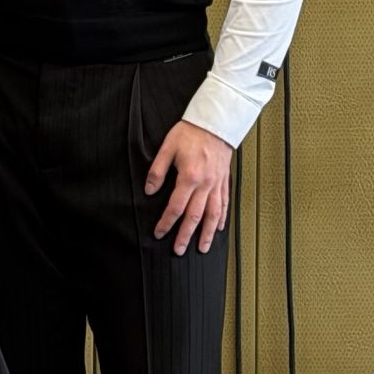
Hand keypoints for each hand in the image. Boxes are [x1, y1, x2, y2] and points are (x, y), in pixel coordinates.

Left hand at [146, 119, 232, 254]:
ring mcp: (217, 184)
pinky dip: (221, 218)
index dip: (166, 222)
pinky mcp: (224, 182)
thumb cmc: (190, 133)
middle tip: (178, 251)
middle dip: (185, 236)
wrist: (216, 122)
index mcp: (189, 177)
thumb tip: (149, 191)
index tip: (159, 233)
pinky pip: (224, 204)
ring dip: (206, 234)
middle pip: (195, 216)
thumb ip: (157, 171)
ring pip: (213, 215)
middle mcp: (205, 184)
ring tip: (201, 248)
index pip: (175, 207)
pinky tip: (217, 229)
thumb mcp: (167, 148)